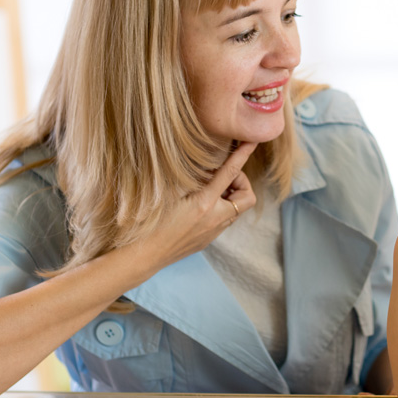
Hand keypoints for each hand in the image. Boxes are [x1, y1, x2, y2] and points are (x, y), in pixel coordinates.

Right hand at [142, 141, 257, 267]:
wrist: (144, 255)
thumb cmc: (149, 221)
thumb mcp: (166, 191)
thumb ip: (186, 176)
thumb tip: (200, 163)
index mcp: (204, 203)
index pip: (230, 173)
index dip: (243, 154)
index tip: (253, 142)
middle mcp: (215, 219)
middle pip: (248, 197)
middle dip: (241, 183)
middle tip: (222, 178)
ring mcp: (214, 232)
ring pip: (237, 209)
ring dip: (230, 196)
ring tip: (209, 190)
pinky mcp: (209, 240)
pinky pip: (225, 220)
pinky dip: (220, 208)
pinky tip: (201, 205)